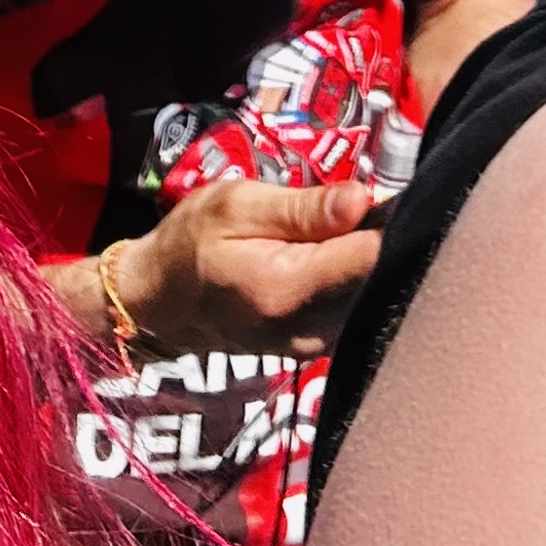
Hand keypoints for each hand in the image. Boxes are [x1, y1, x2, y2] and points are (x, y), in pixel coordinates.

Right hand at [101, 180, 381, 358]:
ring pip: (370, 296)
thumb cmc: (192, 242)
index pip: (372, 255)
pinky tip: (335, 260)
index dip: (387, 219)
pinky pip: (354, 311)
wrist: (159, 301)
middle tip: (359, 208)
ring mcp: (315, 346)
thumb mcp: (238, 205)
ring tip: (343, 232)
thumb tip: (365, 199)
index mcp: (288, 288)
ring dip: (367, 263)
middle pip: (377, 279)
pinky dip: (354, 283)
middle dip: (380, 240)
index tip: (381, 195)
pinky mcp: (316, 350)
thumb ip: (304, 208)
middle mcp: (309, 329)